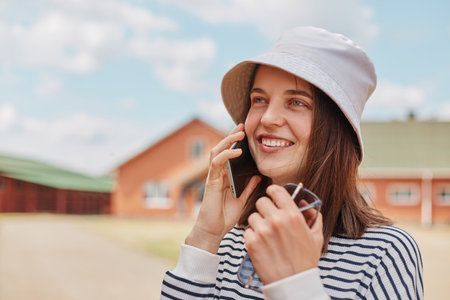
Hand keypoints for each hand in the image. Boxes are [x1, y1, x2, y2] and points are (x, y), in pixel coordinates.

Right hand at [185, 124, 260, 253]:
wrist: (212, 232)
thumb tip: (257, 177)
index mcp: (223, 177)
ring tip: (239, 134)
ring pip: (216, 152)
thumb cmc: (224, 218)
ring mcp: (212, 177)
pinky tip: (237, 152)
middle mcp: (217, 175)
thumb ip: (247, 188)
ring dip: (227, 141)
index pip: (227, 154)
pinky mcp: (211, 182)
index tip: (244, 132)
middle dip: (231, 136)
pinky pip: (217, 164)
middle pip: (221, 149)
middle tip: (242, 126)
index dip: (234, 142)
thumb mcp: (241, 200)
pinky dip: (226, 155)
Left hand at [244, 184, 323, 283]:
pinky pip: (247, 231)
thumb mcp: (316, 237)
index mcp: (292, 215)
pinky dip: (252, 236)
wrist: (293, 283)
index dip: (273, 191)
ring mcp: (262, 231)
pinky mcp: (251, 242)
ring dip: (258, 223)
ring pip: (252, 216)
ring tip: (266, 235)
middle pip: (261, 202)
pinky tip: (262, 244)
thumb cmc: (305, 261)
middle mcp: (276, 220)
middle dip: (265, 209)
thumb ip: (313, 218)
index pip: (276, 191)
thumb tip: (306, 206)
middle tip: (269, 218)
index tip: (272, 195)